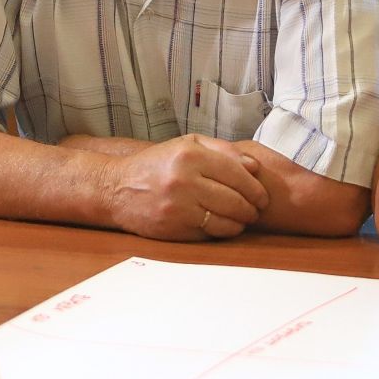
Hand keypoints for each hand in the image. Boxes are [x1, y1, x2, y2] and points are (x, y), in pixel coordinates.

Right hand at [106, 134, 270, 240]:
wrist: (116, 188)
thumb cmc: (156, 164)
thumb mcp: (186, 145)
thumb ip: (222, 151)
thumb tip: (254, 166)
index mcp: (190, 155)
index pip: (237, 173)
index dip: (255, 188)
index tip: (262, 195)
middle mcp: (184, 180)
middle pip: (235, 200)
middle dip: (252, 208)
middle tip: (256, 210)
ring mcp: (179, 207)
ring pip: (226, 220)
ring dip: (241, 223)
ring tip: (243, 219)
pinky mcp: (174, 228)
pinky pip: (210, 233)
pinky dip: (223, 231)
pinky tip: (224, 226)